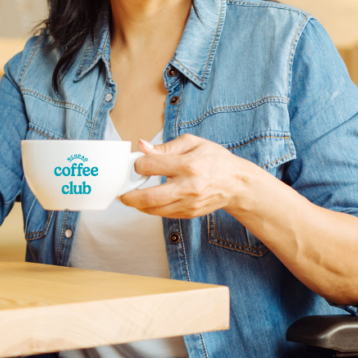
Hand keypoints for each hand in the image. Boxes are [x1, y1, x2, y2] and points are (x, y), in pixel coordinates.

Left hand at [120, 134, 254, 217]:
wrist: (237, 184)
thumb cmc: (214, 160)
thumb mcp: (192, 143)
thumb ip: (165, 147)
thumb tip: (141, 146)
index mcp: (189, 165)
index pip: (152, 166)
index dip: (138, 164)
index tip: (137, 164)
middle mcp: (189, 187)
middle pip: (150, 196)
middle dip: (129, 195)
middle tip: (121, 192)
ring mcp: (189, 203)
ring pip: (154, 209)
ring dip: (137, 204)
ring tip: (129, 197)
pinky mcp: (189, 213)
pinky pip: (163, 214)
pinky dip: (151, 208)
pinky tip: (146, 201)